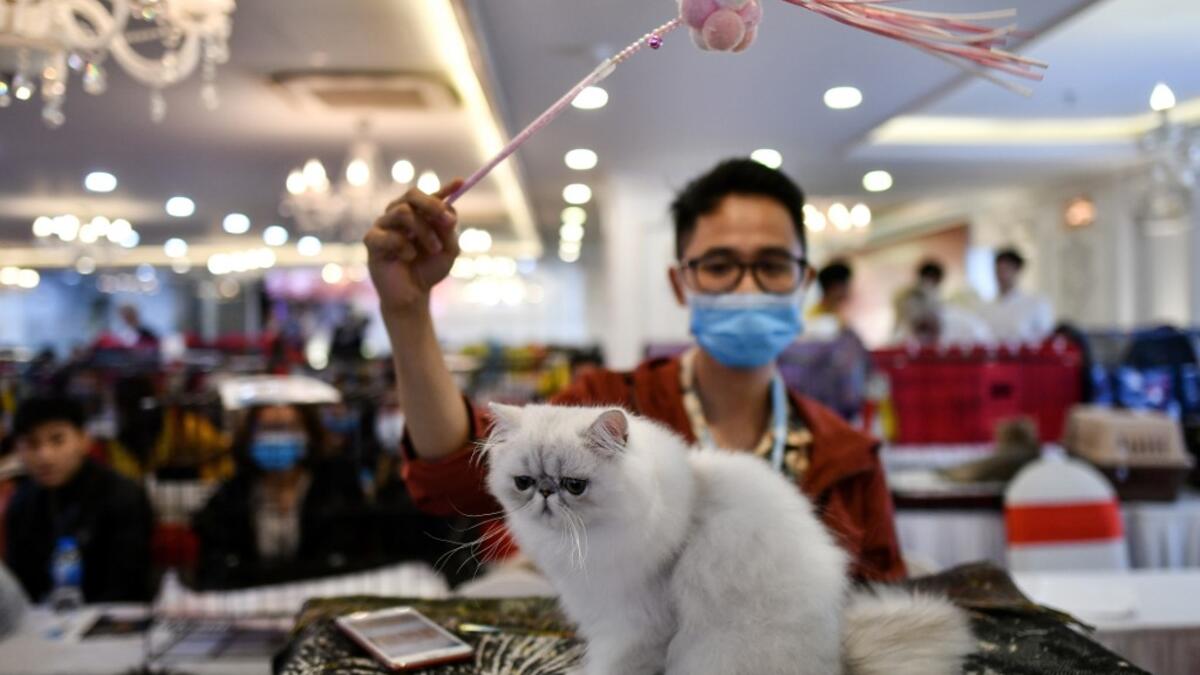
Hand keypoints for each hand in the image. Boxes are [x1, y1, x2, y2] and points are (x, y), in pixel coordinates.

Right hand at [365, 180, 463, 313]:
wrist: (412, 295)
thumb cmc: (429, 270)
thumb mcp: (449, 250)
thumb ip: (449, 230)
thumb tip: (448, 211)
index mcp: (418, 213)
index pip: (430, 195)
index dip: (445, 188)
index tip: (461, 183)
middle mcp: (399, 214)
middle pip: (412, 194)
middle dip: (432, 204)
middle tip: (448, 222)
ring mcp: (383, 225)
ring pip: (403, 212)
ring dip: (424, 232)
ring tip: (433, 249)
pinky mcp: (371, 240)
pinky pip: (389, 235)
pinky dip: (405, 247)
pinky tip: (409, 258)